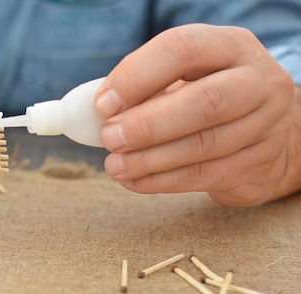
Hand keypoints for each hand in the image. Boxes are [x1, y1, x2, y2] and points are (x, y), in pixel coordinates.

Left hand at [95, 23, 300, 205]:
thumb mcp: (183, 80)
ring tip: (114, 166)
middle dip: (147, 124)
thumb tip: (92, 113)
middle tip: (108, 138)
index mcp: (230, 46)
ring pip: (203, 145)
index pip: (183, 48)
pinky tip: (132, 181)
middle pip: (205, 101)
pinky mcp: (258, 164)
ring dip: (149, 159)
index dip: (138, 75)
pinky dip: (161, 181)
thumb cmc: (207, 98)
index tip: (103, 103)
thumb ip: (144, 90)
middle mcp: (257, 81)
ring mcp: (266, 125)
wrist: (267, 133)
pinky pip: (203, 175)